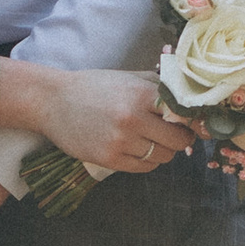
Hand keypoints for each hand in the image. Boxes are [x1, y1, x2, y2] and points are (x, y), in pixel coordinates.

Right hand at [0, 58, 198, 176]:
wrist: (52, 102)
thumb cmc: (93, 87)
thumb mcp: (128, 78)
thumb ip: (159, 87)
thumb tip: (190, 100)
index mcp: (140, 95)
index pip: (183, 114)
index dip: (191, 121)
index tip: (192, 123)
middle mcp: (132, 119)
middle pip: (178, 140)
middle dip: (180, 139)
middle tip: (174, 134)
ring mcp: (120, 142)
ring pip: (163, 156)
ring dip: (163, 151)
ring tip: (151, 140)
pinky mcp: (109, 159)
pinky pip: (144, 167)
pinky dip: (147, 161)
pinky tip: (138, 149)